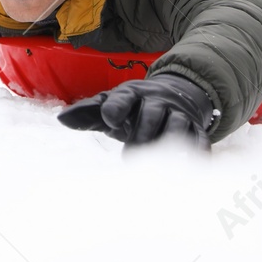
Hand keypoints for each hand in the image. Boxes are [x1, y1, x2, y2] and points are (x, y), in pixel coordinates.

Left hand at [57, 73, 217, 148]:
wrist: (174, 95)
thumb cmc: (133, 107)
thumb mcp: (111, 105)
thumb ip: (87, 113)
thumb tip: (61, 118)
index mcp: (132, 94)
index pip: (123, 98)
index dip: (116, 107)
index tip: (109, 120)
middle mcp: (156, 101)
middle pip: (151, 113)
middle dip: (142, 133)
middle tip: (132, 155)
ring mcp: (177, 113)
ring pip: (176, 125)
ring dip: (166, 142)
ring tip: (157, 162)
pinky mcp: (195, 128)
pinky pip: (200, 138)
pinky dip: (197, 151)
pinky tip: (189, 166)